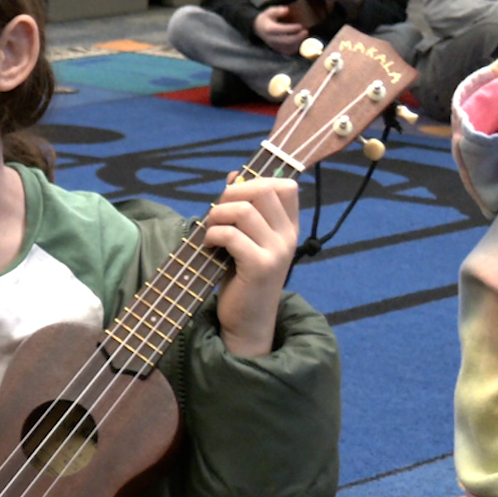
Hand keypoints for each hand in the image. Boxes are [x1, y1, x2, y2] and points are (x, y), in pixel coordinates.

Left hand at [205, 177, 299, 356]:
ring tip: (210, 231)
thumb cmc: (241, 279)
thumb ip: (242, 210)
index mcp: (289, 227)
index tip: (233, 198)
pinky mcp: (260, 266)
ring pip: (243, 209)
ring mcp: (277, 251)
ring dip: (217, 215)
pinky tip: (209, 245)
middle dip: (231, 194)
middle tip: (215, 215)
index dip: (255, 182)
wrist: (247, 322)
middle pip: (263, 189)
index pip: (286, 185)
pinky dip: (213, 235)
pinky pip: (232, 235)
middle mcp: (288, 236)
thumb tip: (234, 174)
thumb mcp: (245, 240)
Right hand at [253, 6, 309, 55]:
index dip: (291, 29)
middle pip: (285, 41)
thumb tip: (286, 10)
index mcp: (268, 29)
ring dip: (298, 43)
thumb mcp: (269, 11)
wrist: (259, 29)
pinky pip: (288, 51)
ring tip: (305, 36)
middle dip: (297, 37)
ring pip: (288, 47)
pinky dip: (296, 47)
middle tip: (305, 31)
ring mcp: (274, 45)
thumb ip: (277, 10)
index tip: (300, 26)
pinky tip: (301, 41)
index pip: (280, 30)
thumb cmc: (267, 19)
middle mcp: (271, 39)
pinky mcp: (278, 49)